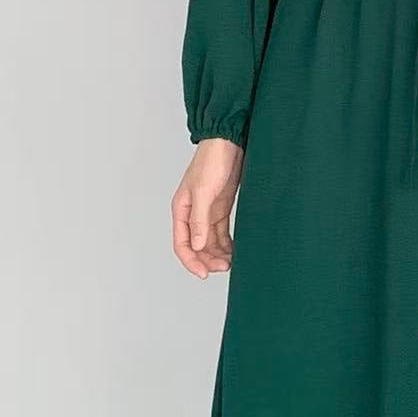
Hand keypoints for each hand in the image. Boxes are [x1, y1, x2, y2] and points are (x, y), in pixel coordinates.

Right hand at [172, 138, 243, 277]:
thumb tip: (198, 246)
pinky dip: (227, 244)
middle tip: (225, 268)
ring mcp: (207, 212)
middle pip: (197, 247)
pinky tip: (236, 251)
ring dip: (218, 255)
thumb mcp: (204, 191)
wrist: (229, 142)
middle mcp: (192, 214)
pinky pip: (221, 233)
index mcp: (181, 210)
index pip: (182, 244)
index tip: (204, 274)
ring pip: (210, 242)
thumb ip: (199, 219)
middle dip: (208, 260)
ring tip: (232, 263)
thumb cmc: (212, 161)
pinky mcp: (221, 208)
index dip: (191, 262)